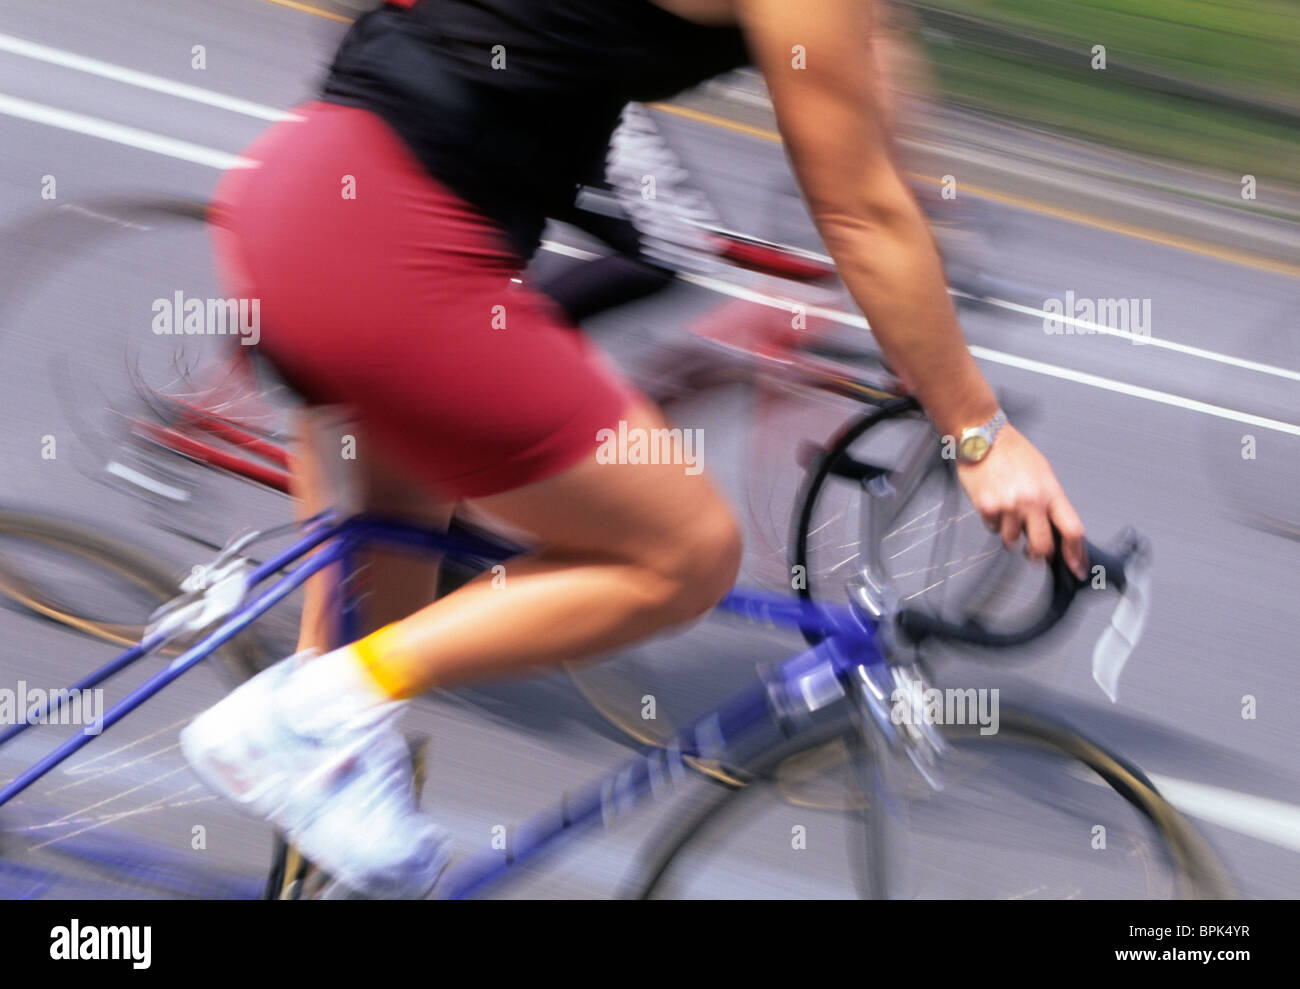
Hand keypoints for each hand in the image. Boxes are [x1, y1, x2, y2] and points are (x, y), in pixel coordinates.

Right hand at [956, 424, 1086, 578]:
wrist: (983, 437)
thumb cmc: (1013, 451)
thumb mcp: (1043, 473)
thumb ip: (1050, 502)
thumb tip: (1055, 528)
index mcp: (1050, 492)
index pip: (1072, 530)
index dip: (1077, 554)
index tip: (1077, 568)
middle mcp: (1031, 501)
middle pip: (1043, 546)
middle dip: (1038, 553)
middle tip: (1033, 550)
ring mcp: (1008, 506)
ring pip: (1012, 540)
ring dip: (1011, 532)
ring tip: (1007, 512)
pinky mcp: (986, 508)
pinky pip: (992, 528)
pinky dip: (993, 521)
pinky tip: (994, 502)